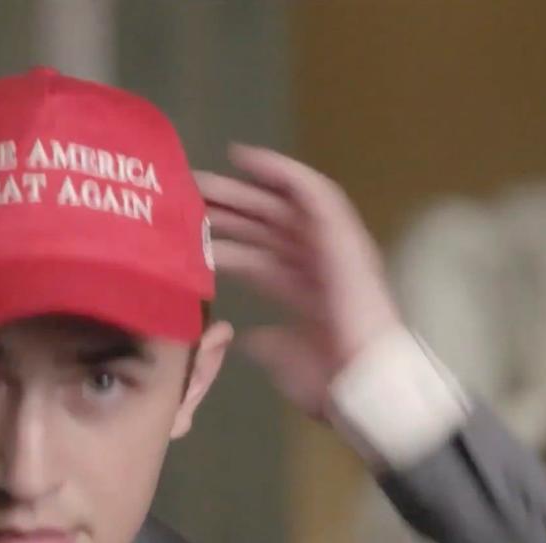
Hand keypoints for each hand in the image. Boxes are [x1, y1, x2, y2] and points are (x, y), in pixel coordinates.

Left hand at [195, 144, 402, 420]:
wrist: (362, 381)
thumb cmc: (328, 377)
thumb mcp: (284, 358)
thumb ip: (265, 344)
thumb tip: (245, 339)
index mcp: (303, 290)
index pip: (259, 255)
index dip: (228, 240)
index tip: (189, 231)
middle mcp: (316, 263)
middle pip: (266, 226)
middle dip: (226, 210)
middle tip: (183, 194)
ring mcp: (331, 247)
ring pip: (283, 206)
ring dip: (243, 189)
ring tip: (202, 176)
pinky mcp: (343, 236)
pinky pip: (314, 193)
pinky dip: (282, 172)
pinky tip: (247, 158)